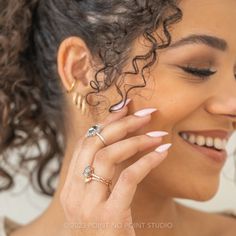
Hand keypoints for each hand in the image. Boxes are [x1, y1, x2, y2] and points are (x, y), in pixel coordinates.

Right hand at [60, 103, 169, 235]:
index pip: (85, 142)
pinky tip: (162, 152)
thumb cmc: (100, 227)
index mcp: (70, 184)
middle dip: (121, 124)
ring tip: (158, 134)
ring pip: (108, 157)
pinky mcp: (109, 217)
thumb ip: (100, 173)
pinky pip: (127, 179)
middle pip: (94, 144)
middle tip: (146, 114)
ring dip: (136, 141)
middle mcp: (74, 191)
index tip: (125, 108)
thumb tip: (119, 142)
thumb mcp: (95, 197)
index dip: (105, 122)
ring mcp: (88, 205)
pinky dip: (146, 162)